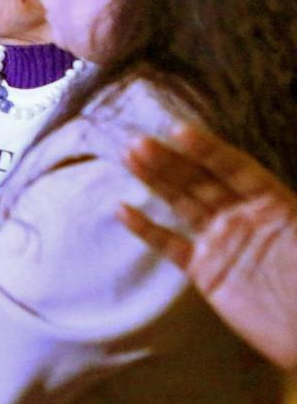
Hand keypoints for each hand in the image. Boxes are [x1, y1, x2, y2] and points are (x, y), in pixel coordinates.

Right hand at [119, 123, 296, 368]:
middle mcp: (244, 217)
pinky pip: (171, 245)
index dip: (207, 150)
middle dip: (171, 159)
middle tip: (139, 142)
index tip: (178, 132)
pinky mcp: (206, 271)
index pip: (235, 168)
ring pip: (183, 203)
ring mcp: (223, 242)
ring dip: (155, 180)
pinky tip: (123, 210)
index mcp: (274, 204)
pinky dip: (147, 229)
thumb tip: (275, 191)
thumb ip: (292, 211)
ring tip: (129, 156)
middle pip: (202, 180)